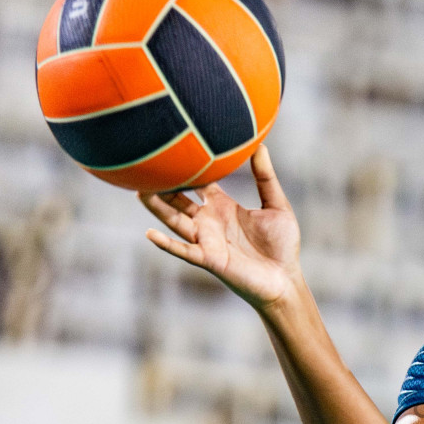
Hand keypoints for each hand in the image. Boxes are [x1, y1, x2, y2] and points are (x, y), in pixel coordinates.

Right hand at [139, 145, 304, 311]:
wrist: (285, 279)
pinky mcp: (209, 259)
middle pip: (178, 198)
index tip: (174, 147)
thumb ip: (265, 177)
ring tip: (138, 191)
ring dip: (157, 208)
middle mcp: (209, 221)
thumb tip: (259, 144)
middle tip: (146, 164)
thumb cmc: (282, 245)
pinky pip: (183, 250)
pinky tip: (150, 234)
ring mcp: (206, 240)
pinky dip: (166, 244)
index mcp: (222, 206)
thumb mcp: (277, 205)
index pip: (198, 182)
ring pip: (174, 220)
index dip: (187, 167)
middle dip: (162, 184)